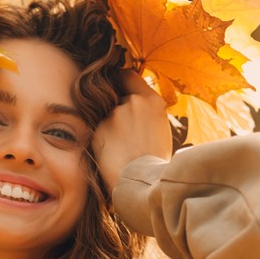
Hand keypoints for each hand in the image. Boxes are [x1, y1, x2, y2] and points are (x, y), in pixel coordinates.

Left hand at [92, 70, 172, 191]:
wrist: (144, 183)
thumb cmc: (156, 161)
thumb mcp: (160, 127)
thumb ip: (145, 111)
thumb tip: (131, 103)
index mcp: (152, 101)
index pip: (128, 76)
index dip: (121, 81)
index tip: (118, 88)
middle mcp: (132, 102)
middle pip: (118, 98)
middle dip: (119, 111)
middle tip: (127, 133)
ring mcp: (114, 115)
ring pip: (108, 117)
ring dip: (112, 127)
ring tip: (123, 148)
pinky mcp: (99, 129)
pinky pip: (100, 130)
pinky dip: (104, 139)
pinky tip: (114, 154)